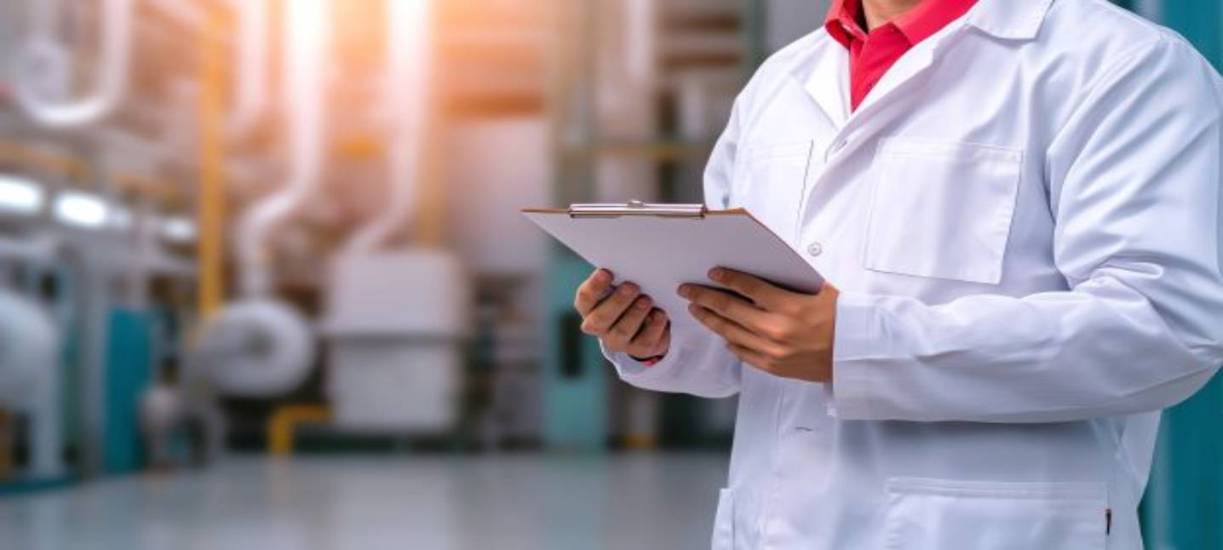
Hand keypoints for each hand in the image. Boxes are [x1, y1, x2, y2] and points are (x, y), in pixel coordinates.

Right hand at [574, 269, 670, 358]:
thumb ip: (620, 277)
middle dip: (617, 302)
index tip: (607, 272)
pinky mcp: (637, 350)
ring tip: (647, 300)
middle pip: (601, 319)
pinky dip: (654, 327)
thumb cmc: (628, 295)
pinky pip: (644, 343)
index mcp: (589, 306)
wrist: (645, 323)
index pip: (585, 298)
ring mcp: (616, 341)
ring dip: (635, 315)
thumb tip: (629, 264)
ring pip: (622, 332)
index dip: (595, 286)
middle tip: (632, 286)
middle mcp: (597, 326)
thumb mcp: (620, 284)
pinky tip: (661, 314)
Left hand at [679, 268, 837, 382]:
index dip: (727, 278)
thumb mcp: (822, 292)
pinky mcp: (773, 367)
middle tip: (687, 289)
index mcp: (789, 306)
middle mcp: (775, 329)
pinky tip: (722, 333)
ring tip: (696, 309)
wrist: (856, 355)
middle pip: (730, 310)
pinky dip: (730, 341)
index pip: (748, 287)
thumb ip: (792, 283)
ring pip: (730, 332)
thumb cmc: (843, 319)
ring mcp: (771, 351)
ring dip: (710, 319)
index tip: (713, 272)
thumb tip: (765, 272)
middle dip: (704, 297)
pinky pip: (742, 353)